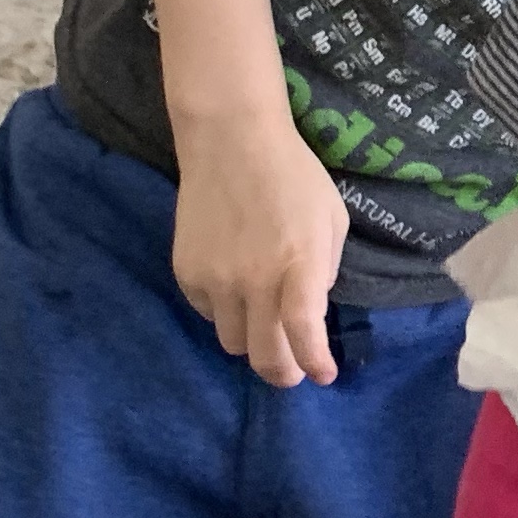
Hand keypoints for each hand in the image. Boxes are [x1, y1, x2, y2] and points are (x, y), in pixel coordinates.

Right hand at [171, 108, 348, 385]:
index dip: (314, 364)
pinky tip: (235, 288)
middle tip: (292, 371)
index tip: (323, 375)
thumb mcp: (331, 219)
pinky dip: (225, 312)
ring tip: (263, 323)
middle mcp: (255, 280)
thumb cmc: (293, 176)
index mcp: (299, 264)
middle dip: (283, 373)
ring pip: (232, 342)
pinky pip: (208, 314)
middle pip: (264, 355)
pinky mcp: (187, 274)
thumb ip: (325, 269)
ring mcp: (216, 279)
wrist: (230, 142)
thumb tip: (310, 311)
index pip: (303, 334)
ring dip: (252, 341)